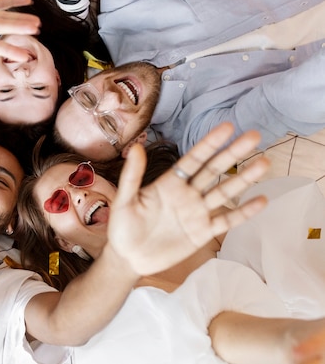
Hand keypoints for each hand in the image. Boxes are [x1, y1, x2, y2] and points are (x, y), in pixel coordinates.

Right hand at [0, 0, 40, 62]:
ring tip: (39, 22)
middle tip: (38, 31)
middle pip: (4, 28)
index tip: (25, 57)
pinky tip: (28, 1)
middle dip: (20, 30)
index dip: (10, 50)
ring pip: (5, 16)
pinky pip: (0, 2)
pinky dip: (14, 1)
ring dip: (21, 18)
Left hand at [108, 123, 269, 275]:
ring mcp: (197, 213)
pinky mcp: (202, 233)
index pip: (193, 160)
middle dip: (233, 154)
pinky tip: (262, 200)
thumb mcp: (124, 200)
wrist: (127, 258)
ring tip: (264, 163)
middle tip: (254, 135)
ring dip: (244, 179)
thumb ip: (132, 175)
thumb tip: (136, 146)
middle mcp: (187, 194)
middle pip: (214, 171)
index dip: (209, 144)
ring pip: (224, 192)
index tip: (227, 127)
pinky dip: (244, 212)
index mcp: (169, 183)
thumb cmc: (122, 227)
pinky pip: (226, 221)